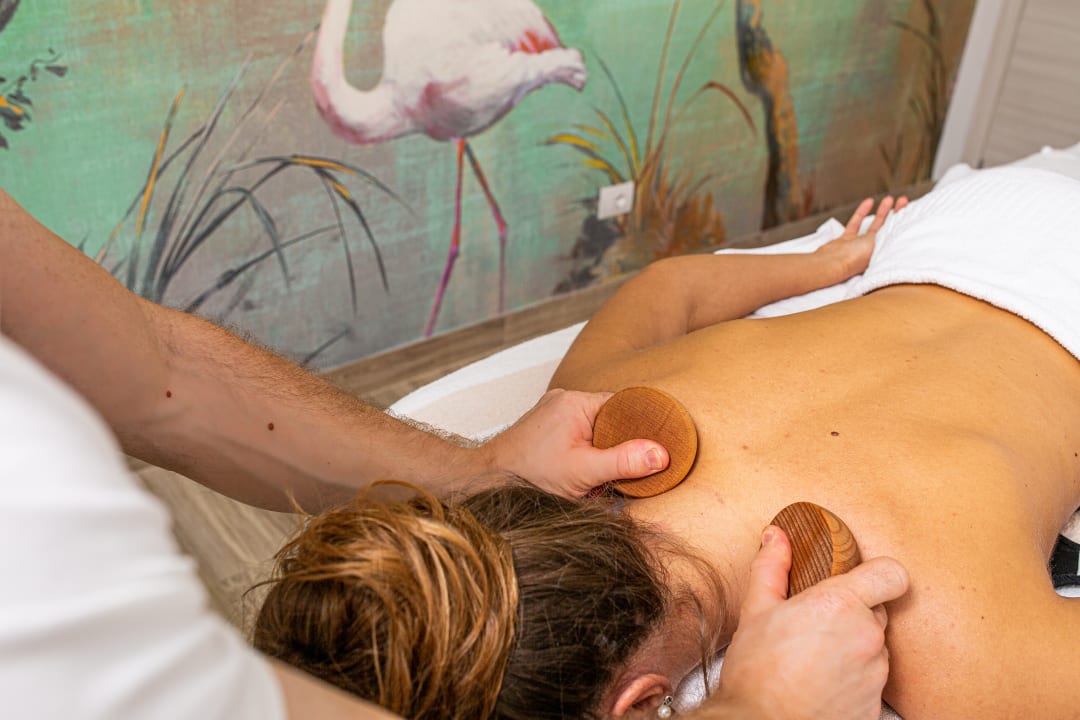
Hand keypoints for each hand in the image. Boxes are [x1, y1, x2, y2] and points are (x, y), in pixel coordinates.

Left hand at [484, 388, 669, 497]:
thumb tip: (660, 454)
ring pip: (595, 427)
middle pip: (611, 417)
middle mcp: (564, 400)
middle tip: (628, 468)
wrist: (487, 482)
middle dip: (620, 443)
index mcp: (576, 401)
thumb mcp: (584, 472)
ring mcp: (553, 412)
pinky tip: (585, 470)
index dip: (641, 426)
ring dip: (602, 450)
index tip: (656, 446)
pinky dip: (587, 450)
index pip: (624, 406)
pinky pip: (579, 433)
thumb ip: (623, 462)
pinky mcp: (546, 427)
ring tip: (602, 472)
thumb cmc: (530, 475)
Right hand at [699, 527, 908, 719]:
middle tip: (815, 626)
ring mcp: (876, 673)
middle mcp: (867, 635)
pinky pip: (870, 681)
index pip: (892, 574)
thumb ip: (772, 567)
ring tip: (813, 660)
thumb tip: (776, 535)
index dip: (880, 574)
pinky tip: (821, 685)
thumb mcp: (756, 610)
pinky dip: (851, 680)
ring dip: (851, 648)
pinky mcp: (876, 705)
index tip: (860, 580)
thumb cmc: (756, 671)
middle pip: (877, 611)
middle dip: (852, 614)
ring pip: (873, 648)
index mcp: (840, 604)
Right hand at [815, 195, 907, 283]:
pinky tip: (869, 201)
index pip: (898, 234)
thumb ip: (892, 231)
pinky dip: (862, 212)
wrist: (832, 263)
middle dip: (896, 213)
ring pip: (874, 225)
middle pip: (888, 229)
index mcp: (883, 254)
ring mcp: (859, 245)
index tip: (909, 206)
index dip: (904, 219)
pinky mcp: (846, 240)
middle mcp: (873, 250)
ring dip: (882, 211)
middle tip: (903, 199)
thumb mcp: (880, 243)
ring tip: (889, 199)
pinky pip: (856, 224)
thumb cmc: (857, 257)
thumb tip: (906, 220)